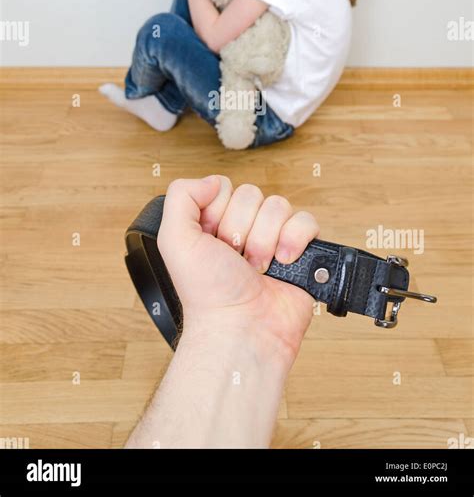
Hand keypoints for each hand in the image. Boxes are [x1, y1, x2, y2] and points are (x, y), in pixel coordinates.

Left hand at [157, 176, 319, 361]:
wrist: (242, 329)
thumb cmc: (208, 294)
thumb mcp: (174, 240)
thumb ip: (181, 196)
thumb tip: (213, 180)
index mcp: (212, 224)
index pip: (224, 186)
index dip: (218, 211)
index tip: (211, 239)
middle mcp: (243, 229)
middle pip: (252, 195)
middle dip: (242, 229)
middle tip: (235, 258)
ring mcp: (273, 238)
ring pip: (279, 206)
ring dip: (266, 239)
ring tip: (256, 266)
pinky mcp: (301, 250)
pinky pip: (307, 221)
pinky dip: (295, 240)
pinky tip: (283, 262)